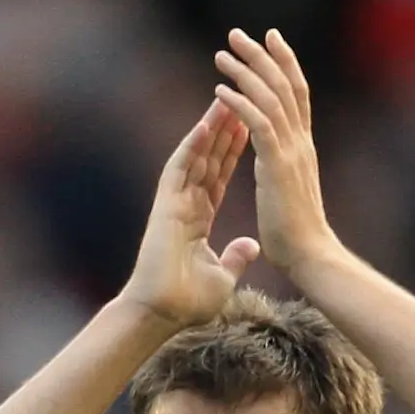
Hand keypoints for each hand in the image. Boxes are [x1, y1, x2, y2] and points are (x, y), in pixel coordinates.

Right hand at [121, 97, 260, 330]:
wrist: (162, 314)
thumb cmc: (187, 303)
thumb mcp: (222, 277)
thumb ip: (235, 258)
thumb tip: (252, 245)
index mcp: (198, 221)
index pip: (219, 178)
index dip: (234, 153)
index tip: (248, 127)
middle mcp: (185, 207)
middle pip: (208, 161)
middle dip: (224, 131)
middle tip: (239, 99)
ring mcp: (173, 205)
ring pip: (195, 159)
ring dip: (210, 130)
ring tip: (225, 100)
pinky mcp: (164, 207)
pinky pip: (179, 170)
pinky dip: (192, 147)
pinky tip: (205, 124)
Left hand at [212, 29, 337, 274]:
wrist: (310, 257)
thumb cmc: (297, 239)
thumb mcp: (288, 197)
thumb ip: (282, 177)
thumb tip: (274, 173)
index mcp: (302, 149)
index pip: (296, 95)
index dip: (284, 65)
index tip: (270, 42)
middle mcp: (300, 143)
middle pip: (284, 85)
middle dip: (262, 56)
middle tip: (239, 34)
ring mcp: (291, 152)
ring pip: (270, 98)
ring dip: (245, 72)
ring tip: (222, 53)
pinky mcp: (278, 166)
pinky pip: (258, 124)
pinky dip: (239, 104)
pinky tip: (221, 90)